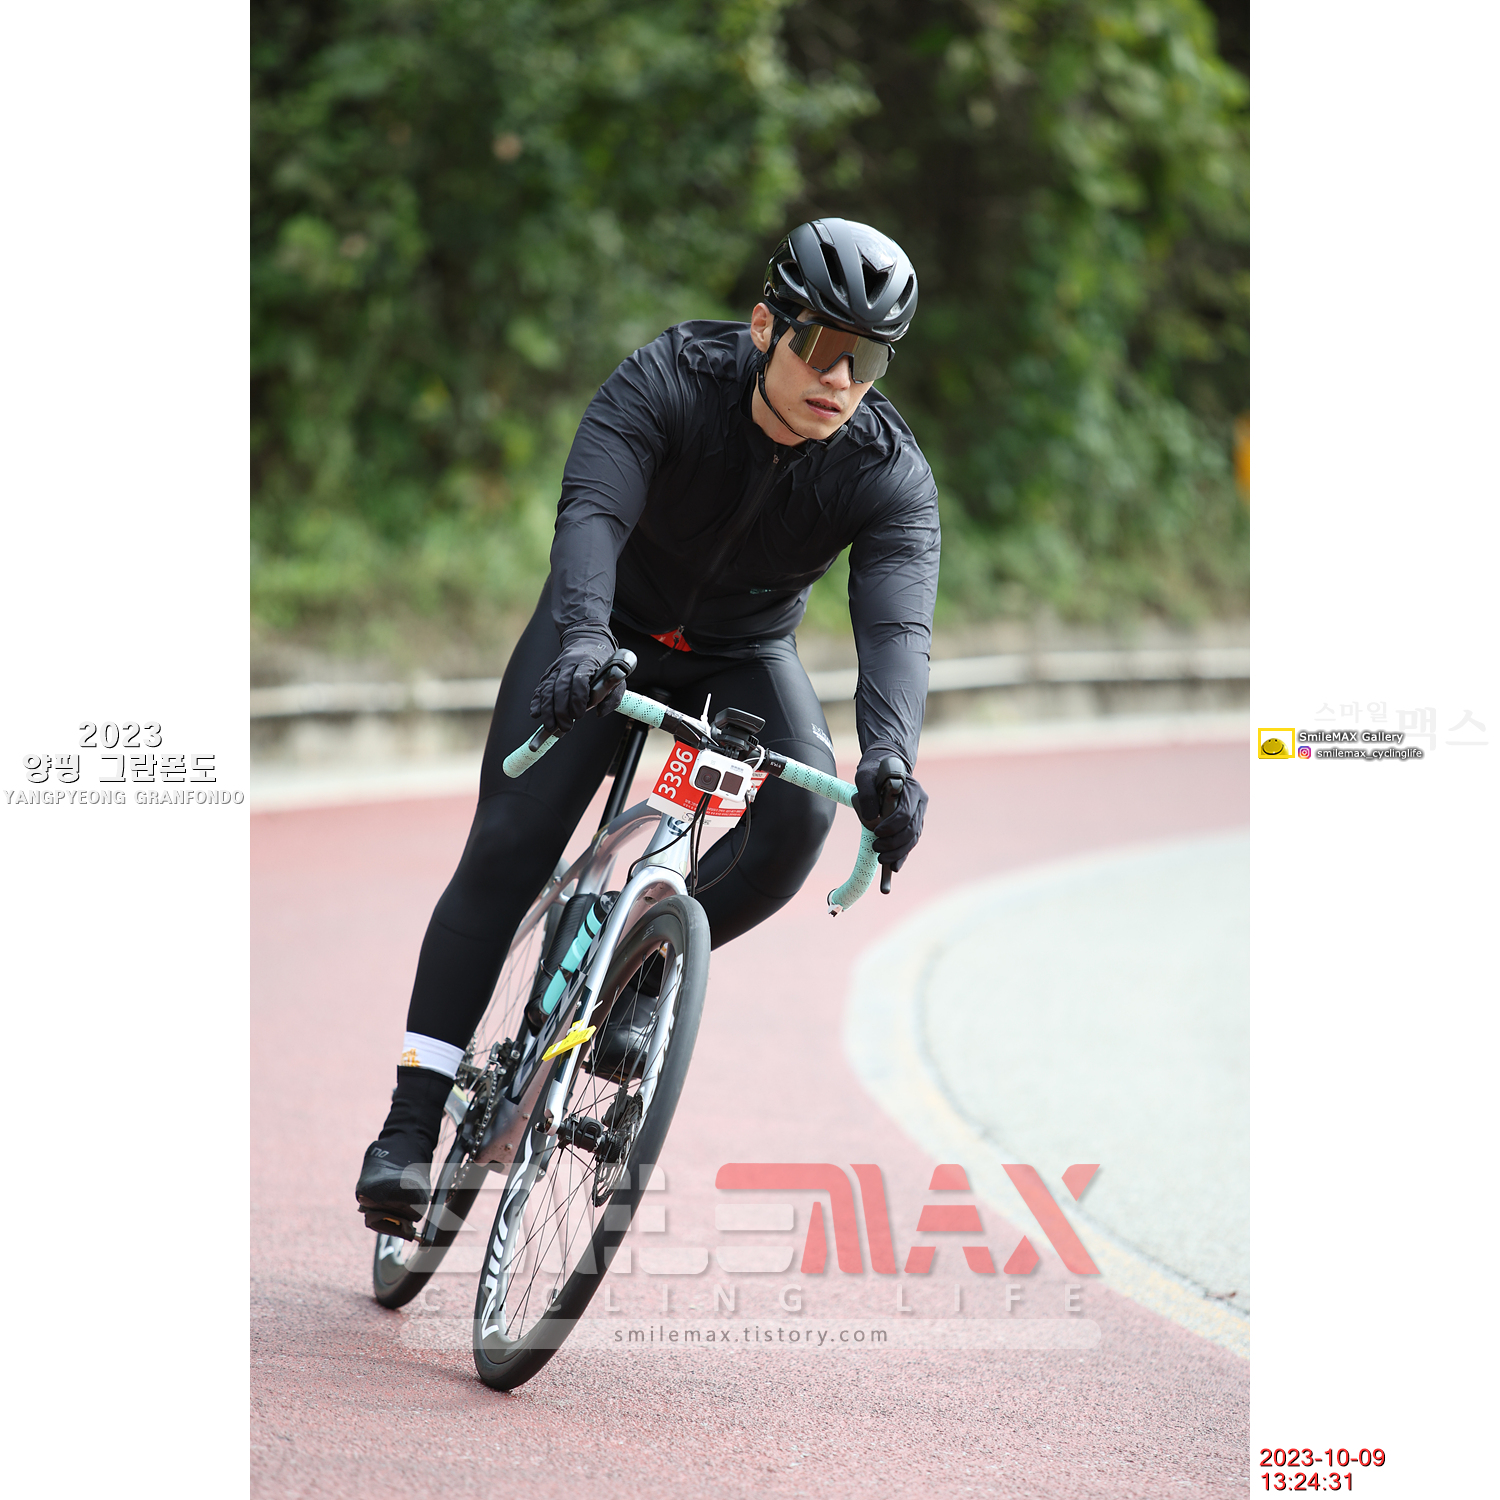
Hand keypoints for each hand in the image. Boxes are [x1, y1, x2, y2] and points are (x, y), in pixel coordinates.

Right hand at [529, 626, 621, 732]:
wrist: (588, 641)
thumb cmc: (604, 663)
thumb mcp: (617, 678)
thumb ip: (612, 697)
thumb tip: (600, 713)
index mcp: (587, 663)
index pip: (579, 680)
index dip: (577, 699)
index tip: (579, 715)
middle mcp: (569, 664)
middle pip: (560, 687)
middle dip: (561, 710)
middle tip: (565, 727)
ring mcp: (557, 668)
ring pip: (547, 689)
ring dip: (547, 710)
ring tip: (550, 726)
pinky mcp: (549, 674)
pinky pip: (540, 688)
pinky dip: (537, 701)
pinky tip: (536, 713)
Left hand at [853, 753, 927, 870]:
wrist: (885, 768)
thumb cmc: (874, 771)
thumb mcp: (865, 776)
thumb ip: (867, 794)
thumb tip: (871, 819)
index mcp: (912, 789)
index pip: (906, 813)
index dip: (892, 826)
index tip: (876, 832)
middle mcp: (920, 803)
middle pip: (911, 829)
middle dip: (894, 843)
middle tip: (876, 849)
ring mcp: (918, 814)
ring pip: (912, 839)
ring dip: (898, 852)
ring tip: (881, 860)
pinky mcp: (913, 824)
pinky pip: (910, 842)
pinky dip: (902, 855)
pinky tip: (893, 867)